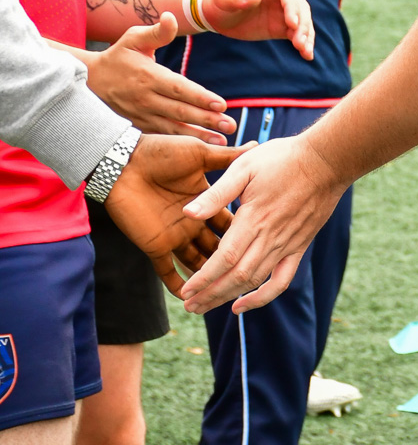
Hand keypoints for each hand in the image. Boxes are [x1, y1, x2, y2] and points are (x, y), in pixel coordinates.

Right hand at [85, 14, 234, 143]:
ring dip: (198, 135)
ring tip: (221, 142)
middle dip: (207, 119)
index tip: (221, 104)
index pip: (179, 88)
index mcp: (148, 76)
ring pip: (173, 128)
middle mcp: (146, 98)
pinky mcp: (138, 126)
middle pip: (180, 110)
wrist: (89, 81)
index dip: (200, 97)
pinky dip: (180, 143)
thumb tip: (171, 16)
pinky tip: (198, 149)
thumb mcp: (133, 39)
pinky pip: (162, 136)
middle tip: (230, 125)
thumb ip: (156, 32)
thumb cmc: (117, 56)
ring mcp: (141, 115)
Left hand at [105, 135, 254, 297]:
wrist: (127, 158)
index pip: (232, 230)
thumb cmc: (164, 151)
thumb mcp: (200, 153)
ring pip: (198, 266)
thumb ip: (225, 158)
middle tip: (245, 286)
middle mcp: (196, 226)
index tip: (263, 252)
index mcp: (209, 207)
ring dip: (209, 282)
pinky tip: (185, 298)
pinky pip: (166, 271)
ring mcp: (176, 237)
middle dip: (230, 270)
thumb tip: (255, 146)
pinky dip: (175, 284)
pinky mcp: (155, 245)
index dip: (244, 241)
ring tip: (224, 299)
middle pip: (219, 254)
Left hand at [180, 133, 345, 313]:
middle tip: (189, 306)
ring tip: (205, 306)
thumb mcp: (244, 166)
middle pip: (236, 277)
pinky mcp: (298, 247)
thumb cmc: (282, 158)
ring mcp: (286, 245)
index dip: (204, 278)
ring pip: (254, 281)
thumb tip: (188, 212)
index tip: (185, 291)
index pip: (224, 258)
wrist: (326, 161)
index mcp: (253, 218)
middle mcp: (270, 237)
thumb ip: (217, 193)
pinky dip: (262, 298)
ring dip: (227, 298)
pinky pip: (280, 281)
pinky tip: (242, 305)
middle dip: (210, 295)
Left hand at [202, 0, 315, 59]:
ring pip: (302, 19)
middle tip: (299, 42)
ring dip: (306, 34)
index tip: (292, 24)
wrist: (216, 15)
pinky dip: (304, 42)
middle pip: (299, 6)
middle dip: (302, 23)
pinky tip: (307, 55)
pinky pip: (296, 32)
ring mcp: (282, 10)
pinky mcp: (281, 25)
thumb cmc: (219, 1)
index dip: (291, 6)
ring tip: (305, 50)